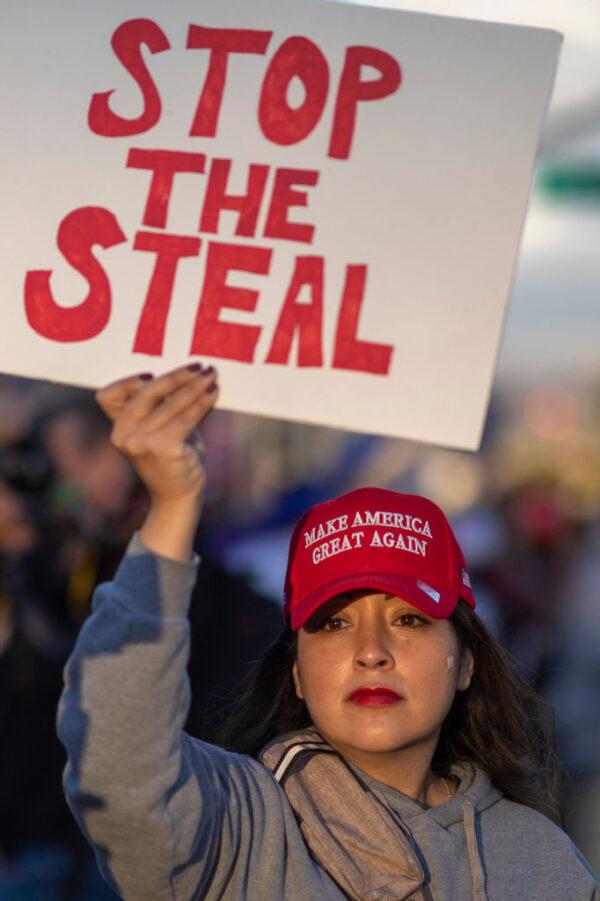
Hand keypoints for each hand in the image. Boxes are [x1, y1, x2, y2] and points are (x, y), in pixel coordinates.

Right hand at [96, 364, 217, 505]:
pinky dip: (202, 403)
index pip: (109, 395)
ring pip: (171, 403)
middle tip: (199, 366)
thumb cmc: (173, 457)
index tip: (155, 372)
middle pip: (145, 392)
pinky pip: (186, 417)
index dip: (129, 381)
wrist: (178, 496)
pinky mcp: (162, 448)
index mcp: (117, 429)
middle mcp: (123, 435)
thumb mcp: (163, 427)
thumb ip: (165, 404)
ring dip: (195, 386)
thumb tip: (190, 371)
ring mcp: (140, 443)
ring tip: (213, 375)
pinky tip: (214, 393)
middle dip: (175, 376)